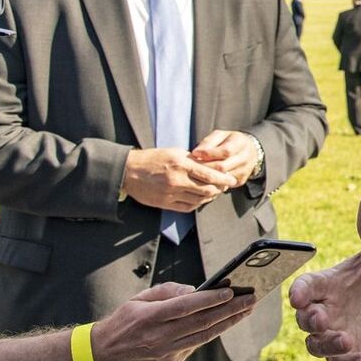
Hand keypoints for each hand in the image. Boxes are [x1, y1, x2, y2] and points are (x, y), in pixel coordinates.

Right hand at [90, 282, 256, 360]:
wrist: (101, 357)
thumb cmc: (122, 323)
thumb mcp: (138, 300)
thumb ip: (167, 292)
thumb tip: (195, 290)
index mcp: (150, 317)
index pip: (187, 307)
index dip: (211, 299)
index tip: (231, 290)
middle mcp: (160, 337)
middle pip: (202, 322)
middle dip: (230, 310)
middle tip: (251, 299)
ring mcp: (166, 354)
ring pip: (204, 336)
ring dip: (228, 322)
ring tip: (246, 310)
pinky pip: (194, 346)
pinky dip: (210, 334)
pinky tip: (225, 323)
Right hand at [121, 147, 236, 211]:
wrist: (128, 171)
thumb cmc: (152, 159)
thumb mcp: (174, 152)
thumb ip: (193, 160)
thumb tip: (211, 166)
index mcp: (180, 164)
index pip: (209, 174)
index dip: (224, 178)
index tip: (232, 179)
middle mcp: (177, 180)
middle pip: (207, 189)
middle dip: (220, 188)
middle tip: (225, 186)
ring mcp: (171, 193)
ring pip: (199, 200)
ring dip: (210, 197)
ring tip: (215, 192)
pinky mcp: (165, 203)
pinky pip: (188, 207)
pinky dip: (198, 204)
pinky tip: (201, 199)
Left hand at [191, 130, 260, 186]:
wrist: (250, 151)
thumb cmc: (229, 141)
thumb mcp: (220, 135)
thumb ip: (208, 142)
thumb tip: (196, 153)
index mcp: (241, 143)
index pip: (225, 151)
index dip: (208, 153)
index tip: (195, 153)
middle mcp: (245, 157)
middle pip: (223, 167)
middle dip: (205, 166)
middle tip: (193, 165)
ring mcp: (244, 171)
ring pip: (222, 178)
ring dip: (208, 176)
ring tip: (197, 172)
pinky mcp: (241, 180)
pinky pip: (224, 184)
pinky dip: (213, 182)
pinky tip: (205, 178)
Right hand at [289, 193, 360, 360]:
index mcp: (327, 285)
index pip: (305, 287)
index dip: (300, 292)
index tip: (300, 296)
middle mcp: (326, 311)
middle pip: (305, 320)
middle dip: (310, 320)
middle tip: (323, 317)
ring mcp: (335, 335)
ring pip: (317, 346)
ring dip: (328, 344)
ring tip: (346, 338)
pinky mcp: (351, 354)